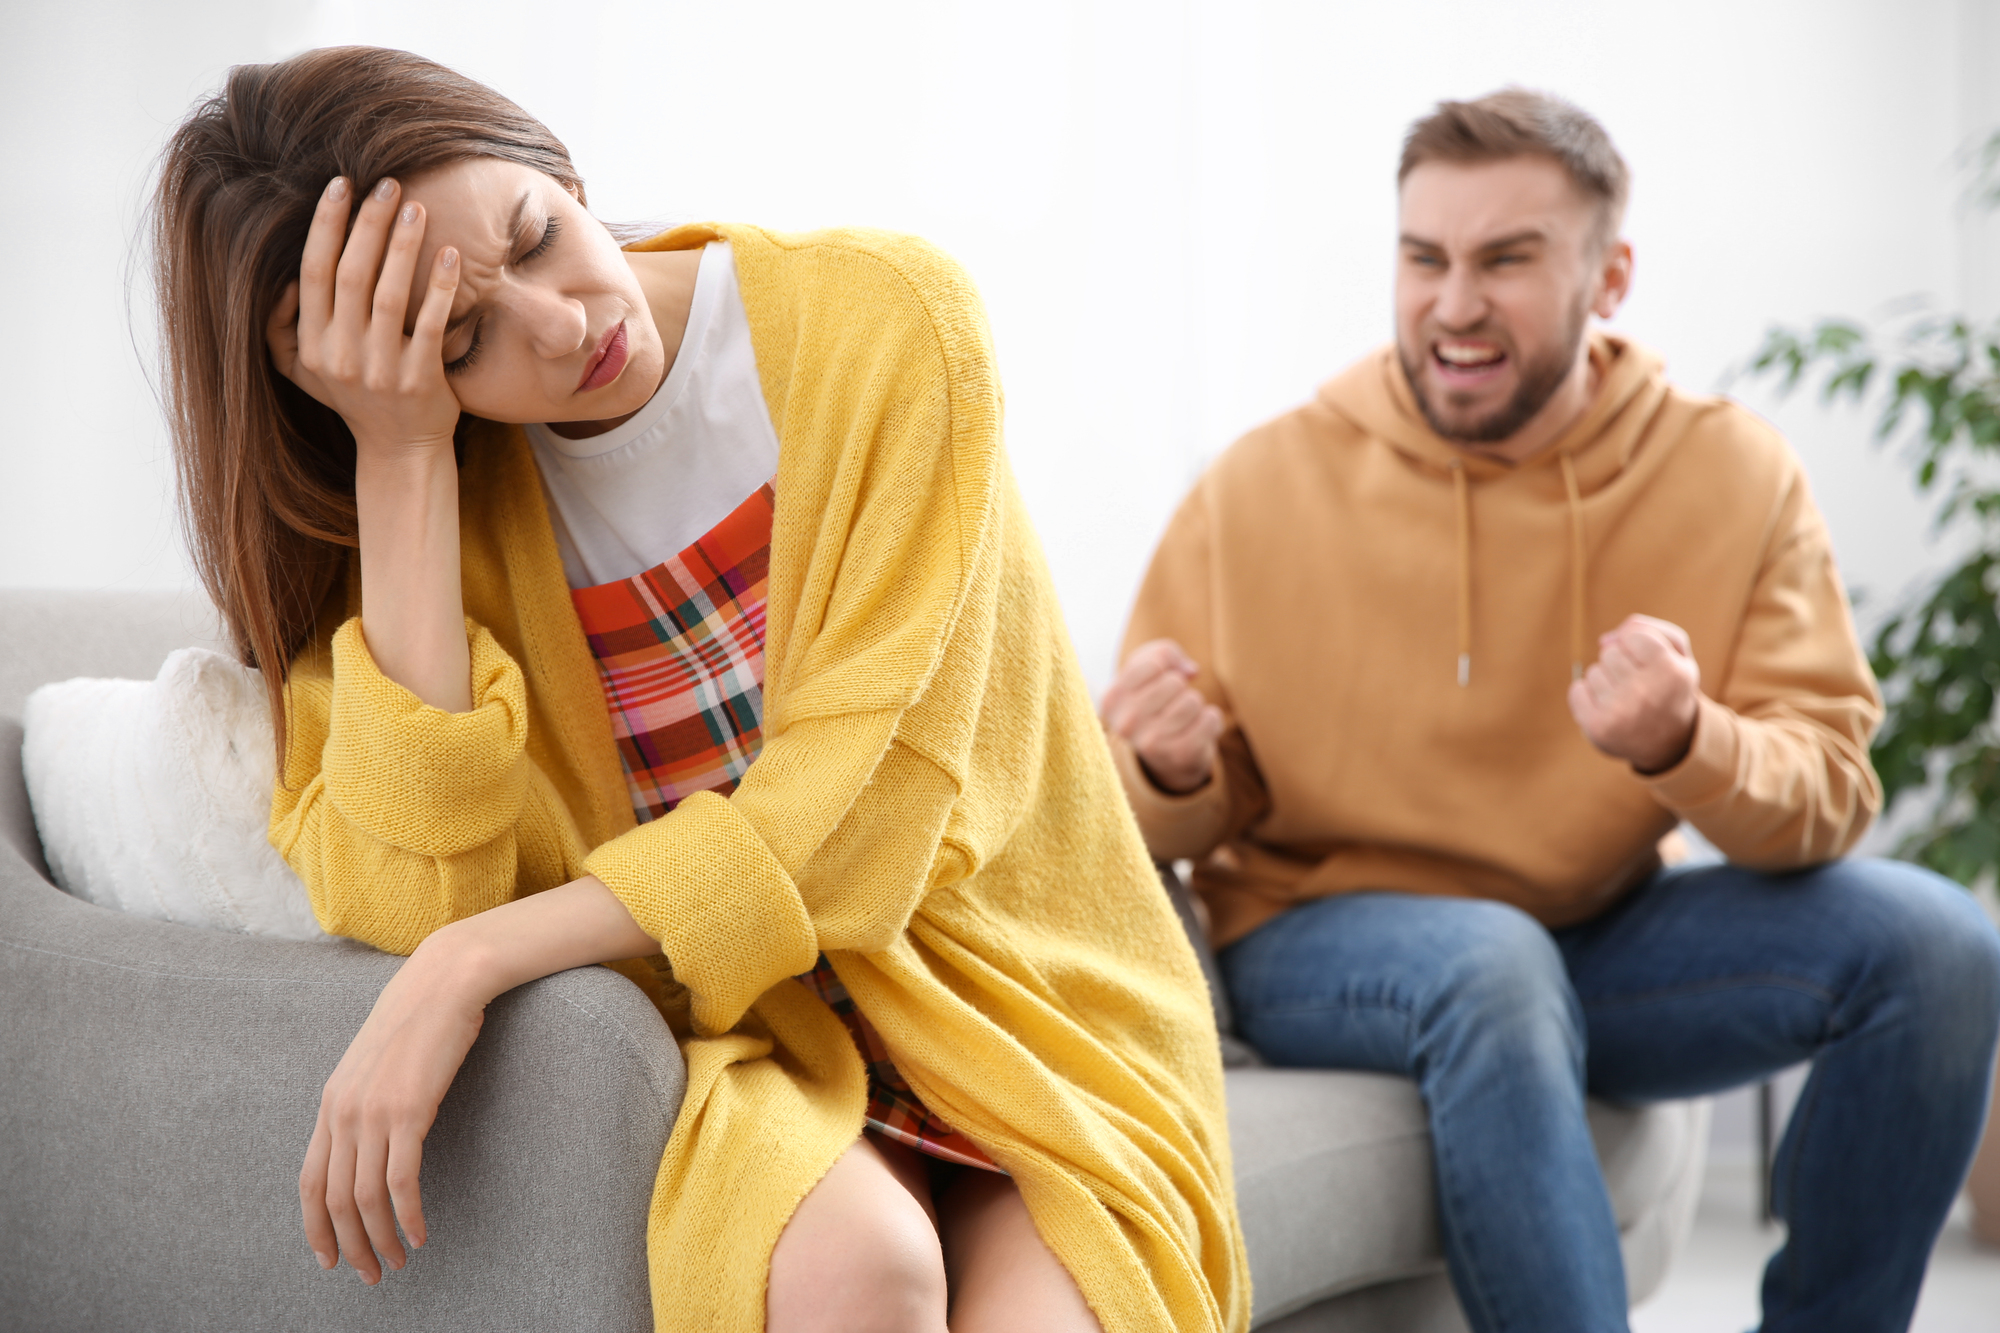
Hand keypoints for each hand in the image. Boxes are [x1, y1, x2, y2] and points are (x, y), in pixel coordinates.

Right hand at [266, 175, 462, 458]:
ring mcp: (382, 369)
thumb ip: (280, 329)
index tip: (342, 185)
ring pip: (389, 294)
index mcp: (313, 344)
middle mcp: (342, 355)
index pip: (314, 272)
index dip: (326, 226)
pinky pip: (430, 324)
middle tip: (388, 184)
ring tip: (417, 207)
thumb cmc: (354, 399)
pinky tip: (451, 254)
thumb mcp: (303, 371)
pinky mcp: (420, 380)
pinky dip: (439, 287)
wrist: (401, 450)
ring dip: (402, 246)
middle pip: (351, 275)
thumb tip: (283, 282)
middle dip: (368, 224)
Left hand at [299, 935, 485, 1283]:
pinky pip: (401, 1181)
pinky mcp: (408, 1111)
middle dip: (350, 1246)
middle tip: (370, 1275)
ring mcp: (373, 1112)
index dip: (315, 1228)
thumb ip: (363, 1103)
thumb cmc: (420, 1021)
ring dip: (380, 1239)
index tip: (330, 1259)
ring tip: (397, 1262)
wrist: (444, 982)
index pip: (310, 1182)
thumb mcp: (376, 1065)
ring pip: (365, 1198)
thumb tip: (366, 1142)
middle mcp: (343, 1112)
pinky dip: (408, 1216)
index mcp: (330, 1103)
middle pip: (335, 1199)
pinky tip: (421, 1233)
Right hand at [1101, 639, 1224, 793]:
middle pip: (1175, 682)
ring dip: (1194, 704)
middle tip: (1170, 703)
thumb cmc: (1153, 697)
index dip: (1164, 667)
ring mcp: (1151, 743)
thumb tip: (1190, 671)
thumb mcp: (1147, 667)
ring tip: (1182, 717)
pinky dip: (1211, 720)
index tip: (1156, 682)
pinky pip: (1211, 720)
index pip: (1154, 663)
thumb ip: (1164, 653)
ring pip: (1193, 701)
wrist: (1163, 751)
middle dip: (1180, 688)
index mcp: (1112, 699)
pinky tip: (1196, 728)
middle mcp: (1126, 724)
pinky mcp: (1179, 755)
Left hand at [1567, 614, 1701, 773]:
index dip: (1636, 645)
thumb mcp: (1677, 654)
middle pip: (1609, 651)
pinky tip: (1609, 710)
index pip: (1632, 634)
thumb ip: (1650, 630)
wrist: (1668, 742)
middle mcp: (1646, 693)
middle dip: (1621, 663)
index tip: (1650, 663)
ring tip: (1628, 700)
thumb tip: (1605, 639)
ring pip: (1593, 672)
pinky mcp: (1597, 727)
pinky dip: (1587, 696)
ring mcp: (1620, 712)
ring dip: (1606, 682)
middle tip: (1641, 686)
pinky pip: (1576, 690)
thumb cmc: (1669, 688)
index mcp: (1671, 673)